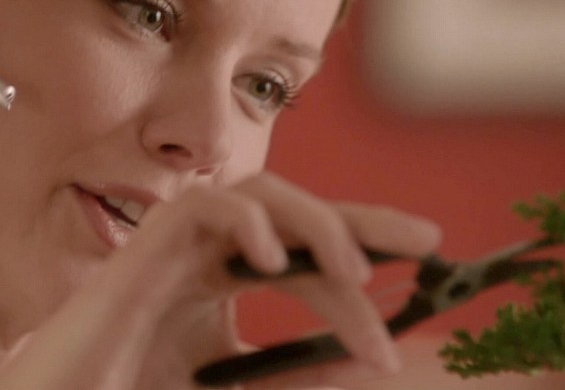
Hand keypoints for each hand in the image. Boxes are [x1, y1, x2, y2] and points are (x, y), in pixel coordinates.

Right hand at [0, 173, 440, 389]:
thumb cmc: (136, 389)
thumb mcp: (231, 386)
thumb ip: (286, 376)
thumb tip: (362, 369)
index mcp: (221, 279)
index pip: (302, 249)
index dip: (362, 250)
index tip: (423, 269)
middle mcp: (203, 252)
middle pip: (294, 208)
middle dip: (361, 220)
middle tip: (428, 240)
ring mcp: (174, 245)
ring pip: (259, 193)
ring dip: (317, 225)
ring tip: (355, 277)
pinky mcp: (145, 250)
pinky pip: (205, 208)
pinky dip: (245, 224)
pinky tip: (268, 263)